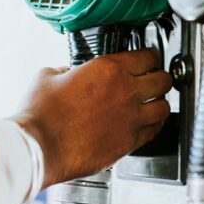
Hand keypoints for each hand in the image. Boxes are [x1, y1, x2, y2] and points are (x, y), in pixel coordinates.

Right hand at [13, 49, 172, 187]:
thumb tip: (70, 73)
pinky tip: (147, 124)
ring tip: (154, 103)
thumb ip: (67, 70)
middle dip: (160, 78)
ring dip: (160, 103)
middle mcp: (126, 91)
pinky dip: (154, 126)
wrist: (39, 147)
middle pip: (163, 80)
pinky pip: (154, 131)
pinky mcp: (129, 142)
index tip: (148, 60)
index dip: (150, 57)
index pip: (148, 56)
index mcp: (109, 68)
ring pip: (164, 107)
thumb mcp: (49, 76)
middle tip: (154, 80)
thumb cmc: (40, 114)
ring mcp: (131, 118)